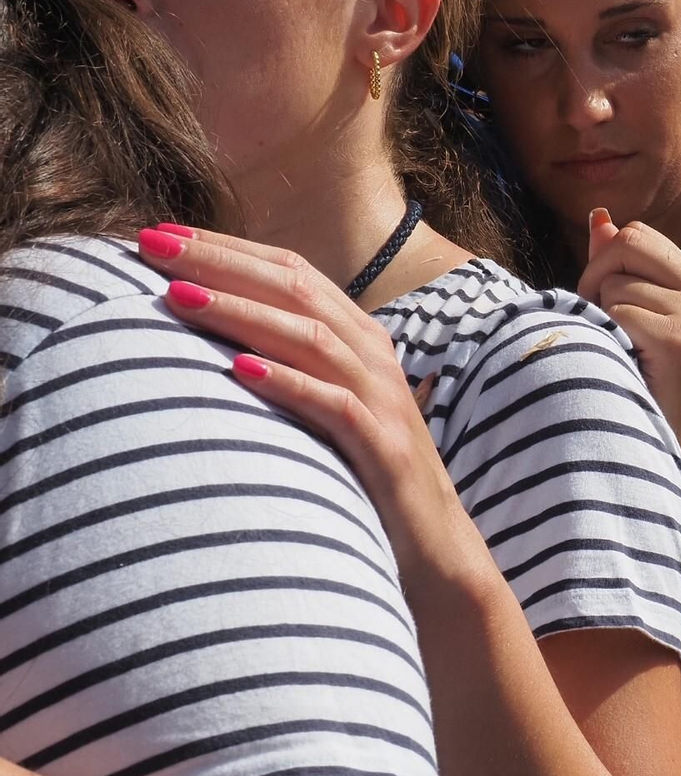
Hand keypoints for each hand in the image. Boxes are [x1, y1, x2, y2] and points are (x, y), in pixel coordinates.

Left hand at [133, 225, 470, 579]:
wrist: (433, 542)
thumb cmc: (366, 472)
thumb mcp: (329, 405)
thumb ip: (292, 363)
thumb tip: (213, 335)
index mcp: (359, 337)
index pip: (291, 270)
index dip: (227, 247)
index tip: (160, 233)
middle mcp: (373, 355)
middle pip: (295, 288)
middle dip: (220, 262)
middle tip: (152, 246)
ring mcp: (381, 398)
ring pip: (309, 336)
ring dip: (240, 312)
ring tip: (177, 296)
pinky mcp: (383, 446)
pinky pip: (333, 405)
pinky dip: (287, 383)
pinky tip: (238, 371)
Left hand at [577, 210, 680, 465]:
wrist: (674, 446)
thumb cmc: (645, 381)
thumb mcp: (635, 315)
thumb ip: (619, 266)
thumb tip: (600, 216)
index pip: (637, 234)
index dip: (606, 260)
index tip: (602, 302)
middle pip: (627, 242)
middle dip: (597, 277)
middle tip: (601, 322)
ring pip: (617, 284)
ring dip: (602, 316)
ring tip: (619, 350)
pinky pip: (619, 312)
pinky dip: (609, 337)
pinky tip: (625, 363)